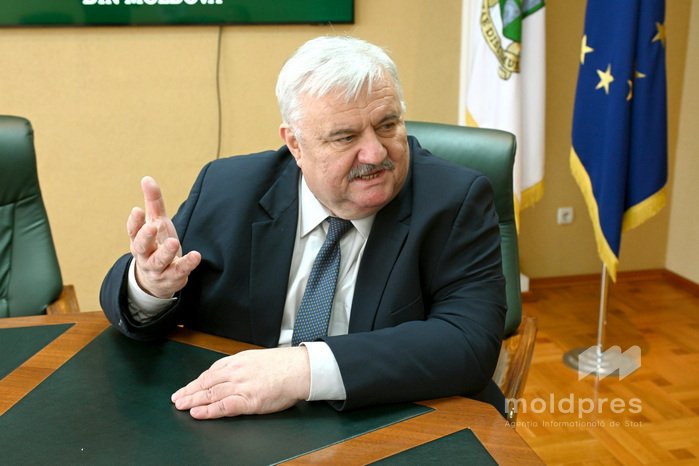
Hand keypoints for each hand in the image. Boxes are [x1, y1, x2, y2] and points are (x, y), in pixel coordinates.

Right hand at [127, 176, 200, 297]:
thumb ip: (153, 202)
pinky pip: (179, 271)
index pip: (133, 231)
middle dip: (145, 237)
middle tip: (152, 227)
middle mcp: (145, 255)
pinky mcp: (172, 277)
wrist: (157, 280)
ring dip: (166, 252)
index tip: (137, 210)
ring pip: (158, 261)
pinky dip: (187, 264)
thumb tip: (146, 178)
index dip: (134, 222)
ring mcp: (157, 268)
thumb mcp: (155, 222)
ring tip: (174, 242)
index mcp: (139, 240)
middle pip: (141, 247)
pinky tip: (196, 255)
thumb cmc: (156, 244)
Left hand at [171, 347, 310, 418]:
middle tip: (177, 399)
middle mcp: (236, 372)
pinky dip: (208, 410)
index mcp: (238, 361)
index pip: (211, 372)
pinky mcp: (248, 400)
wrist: (299, 369)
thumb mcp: (257, 359)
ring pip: (210, 394)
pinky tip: (198, 413)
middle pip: (206, 383)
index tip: (187, 387)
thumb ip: (242, 366)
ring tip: (181, 406)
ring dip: (193, 400)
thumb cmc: (284, 365)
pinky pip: (223, 406)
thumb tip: (231, 373)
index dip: (196, 381)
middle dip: (189, 391)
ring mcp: (241, 386)